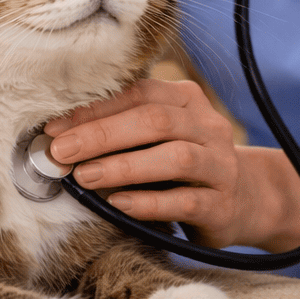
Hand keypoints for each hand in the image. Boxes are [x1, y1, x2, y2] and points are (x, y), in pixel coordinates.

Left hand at [45, 78, 249, 248]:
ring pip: (175, 158)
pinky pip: (186, 201)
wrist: (245, 200)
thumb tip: (60, 136)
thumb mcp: (160, 137)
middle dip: (102, 135)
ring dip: (124, 166)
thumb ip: (124, 129)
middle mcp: (208, 126)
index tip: (54, 128)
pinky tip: (119, 204)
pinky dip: (149, 202)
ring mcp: (220, 165)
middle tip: (62, 153)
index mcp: (188, 99)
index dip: (95, 109)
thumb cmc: (184, 164)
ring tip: (85, 177)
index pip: (139, 93)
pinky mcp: (222, 204)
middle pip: (156, 121)